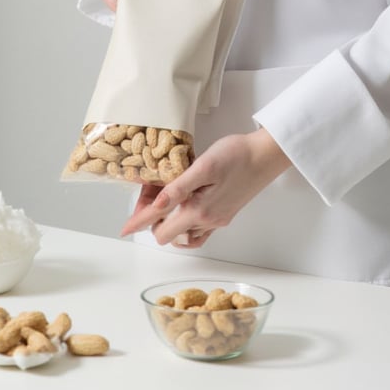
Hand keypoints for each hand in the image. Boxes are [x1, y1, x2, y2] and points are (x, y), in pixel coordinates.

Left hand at [119, 129, 291, 248]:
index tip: (124, 229)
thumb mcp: (203, 167)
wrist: (266, 156)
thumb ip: (178, 189)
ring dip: (170, 222)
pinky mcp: (225, 214)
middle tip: (150, 194)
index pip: (160, 225)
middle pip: (169, 233)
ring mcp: (217, 220)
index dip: (138, 224)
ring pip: (184, 234)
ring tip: (165, 199)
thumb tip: (156, 208)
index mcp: (199, 211)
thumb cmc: (236, 155)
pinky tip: (186, 208)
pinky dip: (186, 224)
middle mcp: (207, 221)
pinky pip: (199, 232)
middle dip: (154, 219)